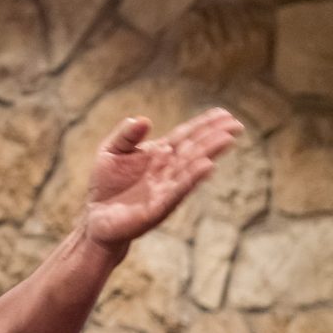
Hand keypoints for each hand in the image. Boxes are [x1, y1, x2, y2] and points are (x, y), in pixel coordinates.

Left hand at [85, 107, 243, 248]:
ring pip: (190, 168)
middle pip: (194, 150)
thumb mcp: (110, 151)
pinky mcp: (158, 208)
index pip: (185, 136)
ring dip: (209, 154)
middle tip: (236, 124)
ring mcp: (165, 189)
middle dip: (214, 136)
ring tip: (227, 139)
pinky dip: (192, 178)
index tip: (224, 114)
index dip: (204, 125)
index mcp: (159, 155)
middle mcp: (167, 171)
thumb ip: (126, 134)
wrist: (95, 218)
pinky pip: (178, 191)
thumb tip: (143, 119)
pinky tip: (207, 166)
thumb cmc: (106, 185)